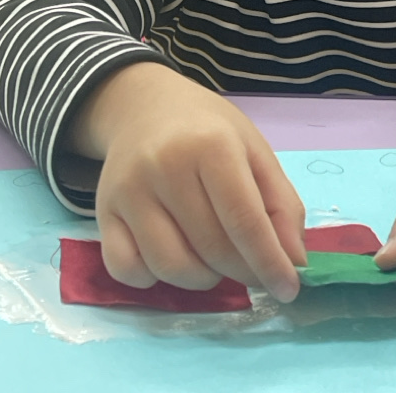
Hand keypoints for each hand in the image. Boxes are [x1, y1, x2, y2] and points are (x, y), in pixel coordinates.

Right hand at [64, 62, 306, 300]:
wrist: (145, 106)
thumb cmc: (208, 129)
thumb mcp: (254, 149)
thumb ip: (281, 203)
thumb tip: (294, 260)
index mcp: (211, 144)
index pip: (244, 219)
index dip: (270, 261)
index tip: (288, 289)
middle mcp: (165, 165)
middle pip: (212, 247)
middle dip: (243, 271)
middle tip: (254, 268)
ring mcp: (129, 190)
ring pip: (170, 266)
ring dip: (203, 279)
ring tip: (214, 259)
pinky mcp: (102, 211)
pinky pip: (127, 270)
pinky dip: (153, 279)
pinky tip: (173, 257)